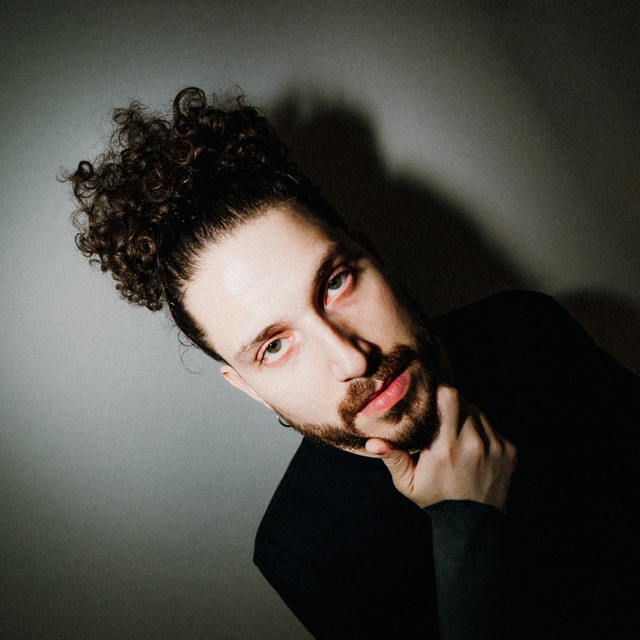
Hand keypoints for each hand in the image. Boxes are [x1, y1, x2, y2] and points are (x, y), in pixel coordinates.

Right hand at [365, 386, 516, 510]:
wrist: (472, 525)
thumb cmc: (435, 500)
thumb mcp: (407, 483)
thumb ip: (392, 458)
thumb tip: (372, 442)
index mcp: (446, 447)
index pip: (449, 397)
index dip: (440, 391)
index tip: (431, 396)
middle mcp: (473, 443)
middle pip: (463, 401)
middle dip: (450, 406)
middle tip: (441, 420)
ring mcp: (495, 447)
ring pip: (478, 412)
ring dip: (467, 418)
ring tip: (456, 437)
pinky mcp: (509, 451)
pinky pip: (493, 427)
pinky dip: (483, 432)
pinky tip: (473, 449)